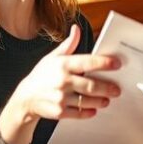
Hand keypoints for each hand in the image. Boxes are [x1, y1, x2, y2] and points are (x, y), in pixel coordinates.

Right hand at [3, 25, 121, 131]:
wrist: (25, 98)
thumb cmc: (42, 75)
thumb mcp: (52, 57)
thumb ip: (68, 45)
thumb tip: (76, 29)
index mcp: (63, 65)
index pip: (88, 62)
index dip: (104, 63)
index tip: (117, 64)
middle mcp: (62, 81)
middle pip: (92, 85)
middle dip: (107, 88)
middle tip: (117, 89)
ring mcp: (61, 97)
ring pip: (87, 101)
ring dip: (100, 101)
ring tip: (107, 100)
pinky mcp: (59, 112)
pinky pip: (79, 113)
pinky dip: (88, 112)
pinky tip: (94, 109)